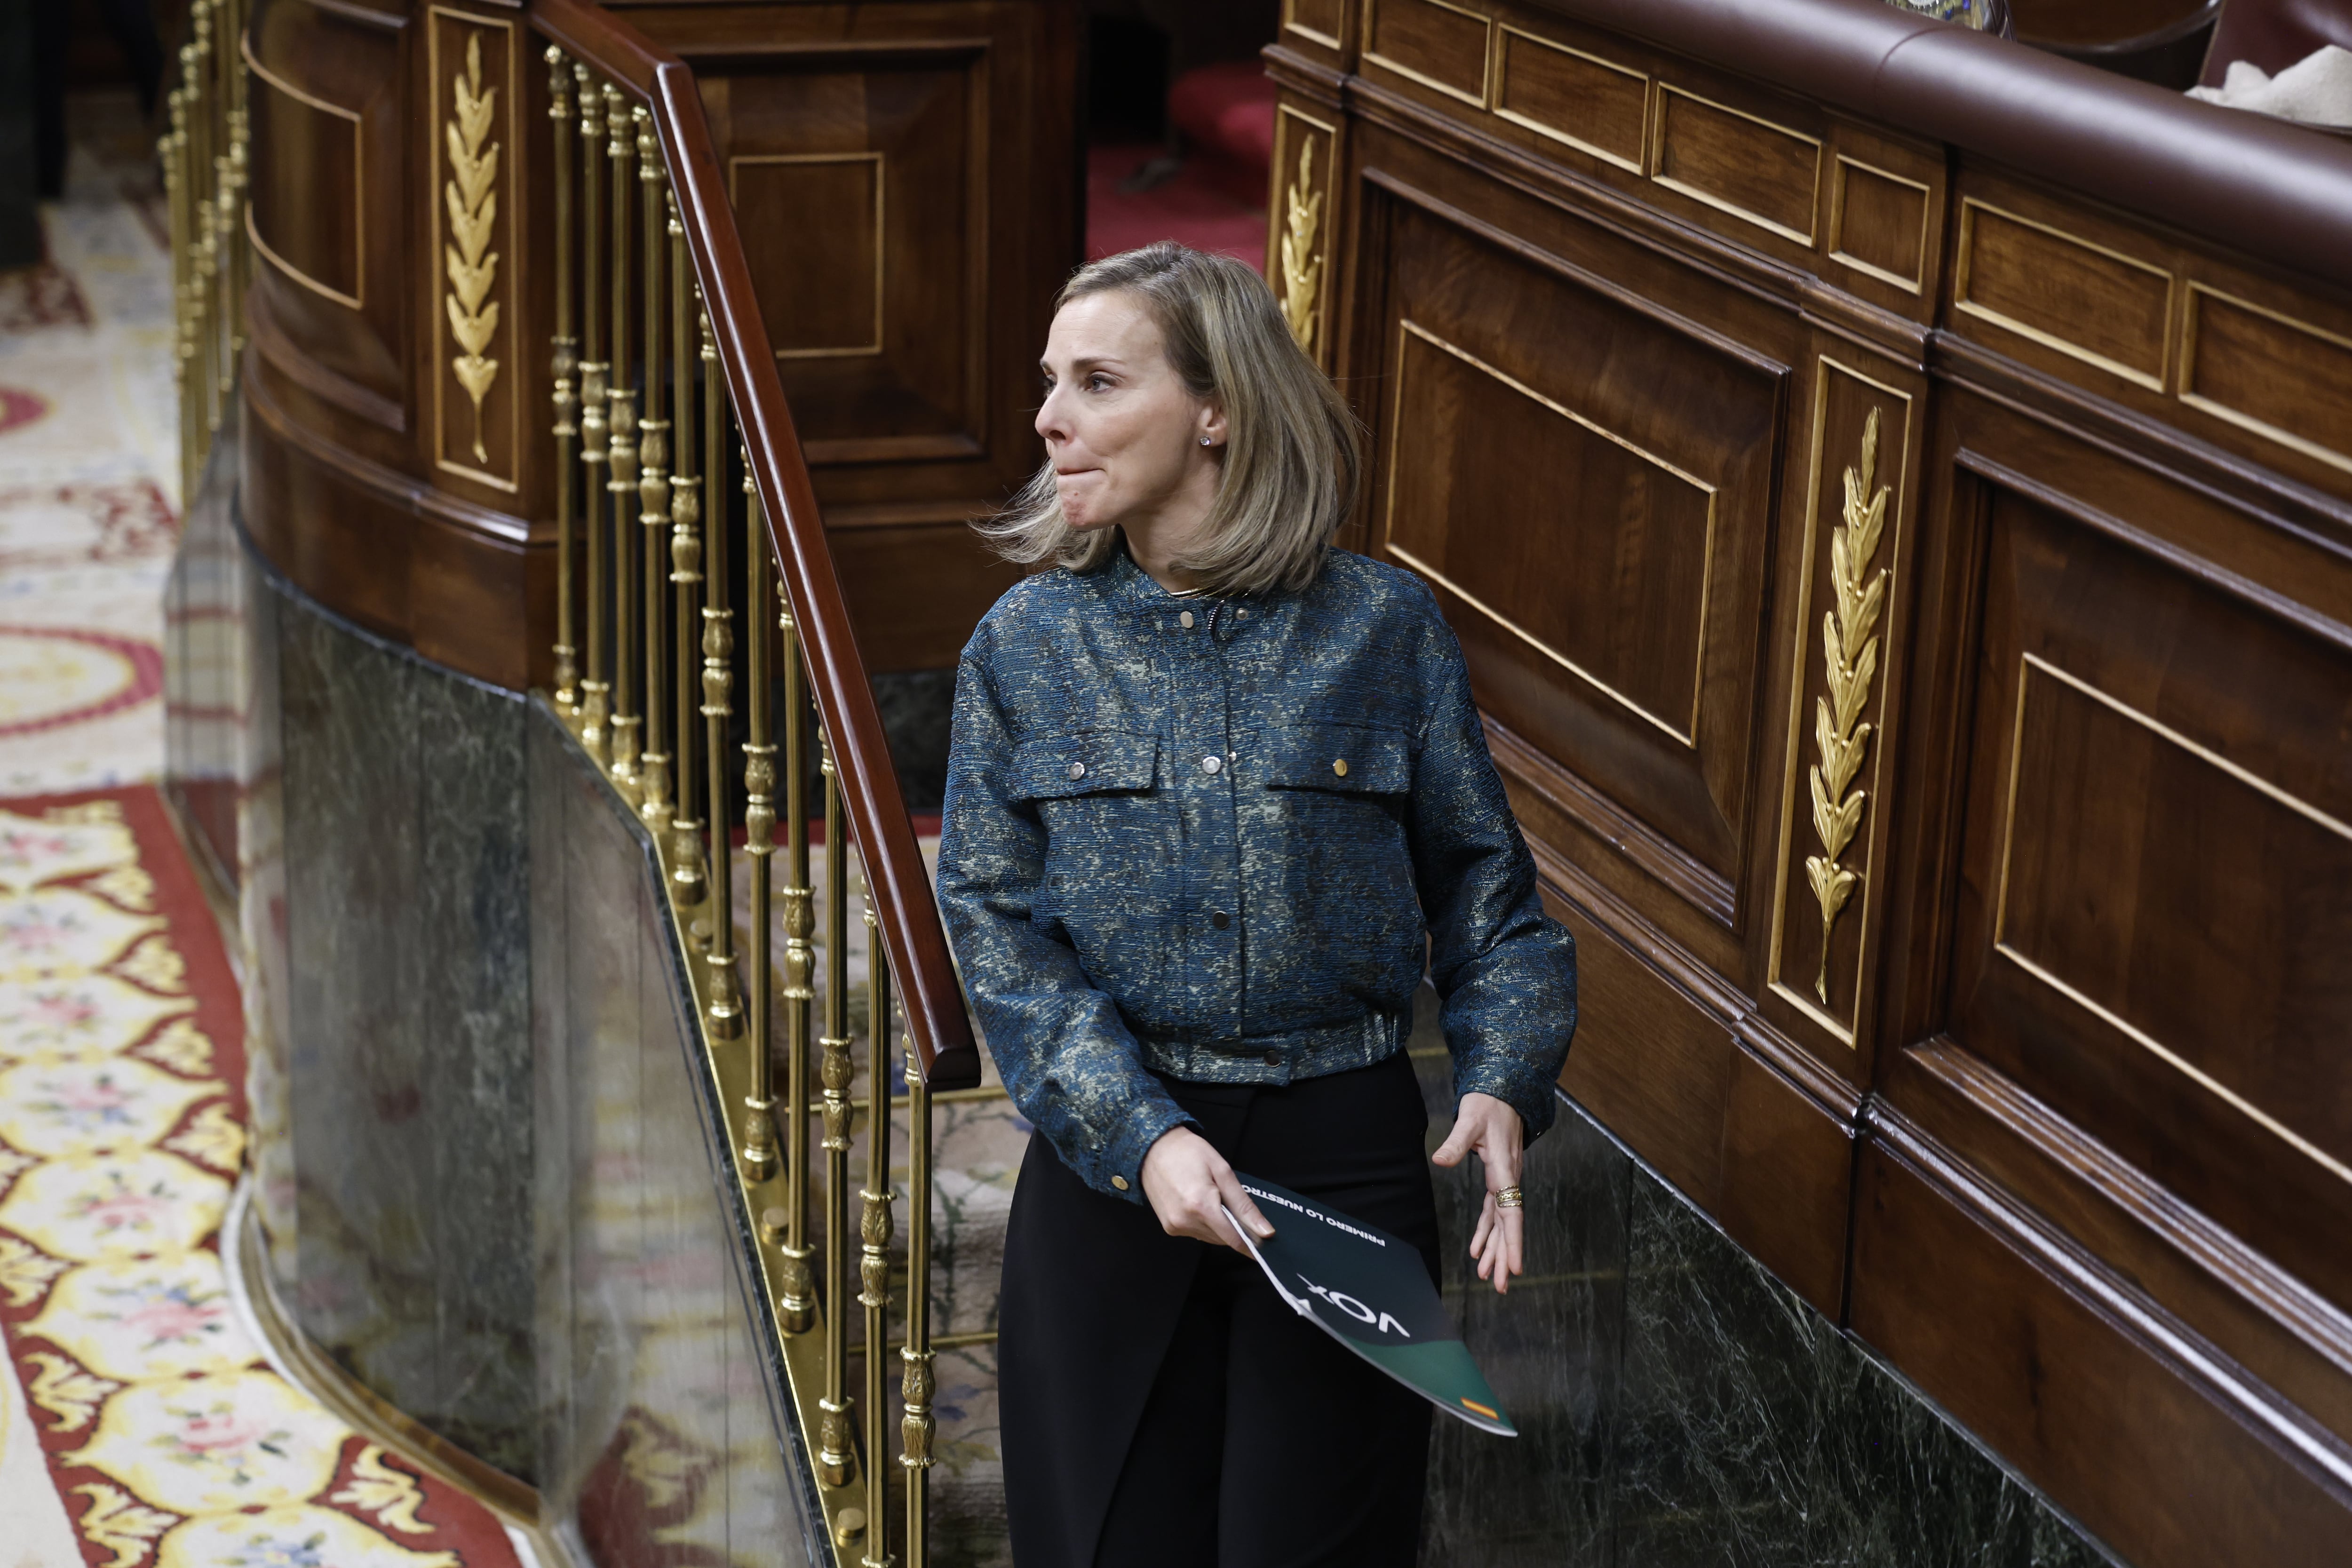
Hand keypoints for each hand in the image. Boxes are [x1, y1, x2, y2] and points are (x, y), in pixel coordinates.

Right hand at [1140, 1126, 1274, 1256]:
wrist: (1153, 1148)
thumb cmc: (1188, 1152)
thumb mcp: (1223, 1171)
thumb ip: (1244, 1205)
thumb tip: (1265, 1232)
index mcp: (1201, 1206)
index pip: (1234, 1239)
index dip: (1251, 1243)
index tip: (1265, 1244)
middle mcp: (1185, 1221)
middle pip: (1224, 1239)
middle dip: (1235, 1228)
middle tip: (1234, 1205)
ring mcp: (1175, 1226)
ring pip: (1211, 1238)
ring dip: (1220, 1225)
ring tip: (1213, 1199)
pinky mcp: (1169, 1227)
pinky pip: (1197, 1233)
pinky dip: (1205, 1224)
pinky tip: (1201, 1204)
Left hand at [1432, 1092, 1524, 1293]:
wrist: (1503, 1091)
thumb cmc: (1488, 1104)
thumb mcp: (1469, 1120)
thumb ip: (1456, 1142)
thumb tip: (1439, 1160)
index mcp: (1505, 1170)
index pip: (1511, 1212)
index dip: (1513, 1241)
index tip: (1515, 1267)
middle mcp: (1508, 1179)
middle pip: (1508, 1225)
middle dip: (1505, 1255)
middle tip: (1501, 1286)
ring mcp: (1504, 1180)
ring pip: (1501, 1221)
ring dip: (1495, 1248)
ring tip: (1489, 1277)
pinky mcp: (1498, 1177)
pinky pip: (1493, 1211)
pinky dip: (1486, 1231)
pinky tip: (1478, 1250)